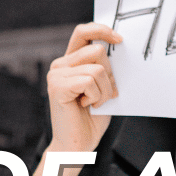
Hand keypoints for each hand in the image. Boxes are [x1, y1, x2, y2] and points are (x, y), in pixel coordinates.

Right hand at [46, 23, 121, 151]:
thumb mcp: (104, 88)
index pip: (83, 32)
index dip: (101, 30)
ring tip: (94, 103)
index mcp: (70, 62)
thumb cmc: (91, 119)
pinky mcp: (57, 86)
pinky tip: (86, 106)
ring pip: (97, 68)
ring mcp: (56, 75)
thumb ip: (106, 68)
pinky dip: (96, 96)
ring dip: (104, 90)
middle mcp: (60, 65)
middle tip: (103, 94)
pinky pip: (90, 81)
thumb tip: (119, 47)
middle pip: (97, 50)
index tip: (119, 39)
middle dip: (110, 74)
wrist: (77, 146)